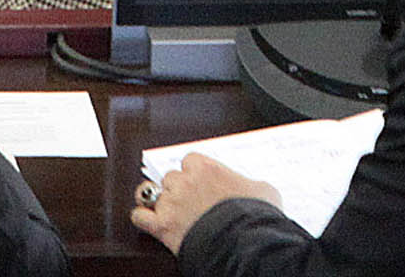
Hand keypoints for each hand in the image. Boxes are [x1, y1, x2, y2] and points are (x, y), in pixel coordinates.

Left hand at [132, 154, 278, 251]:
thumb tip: (255, 188)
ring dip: (160, 201)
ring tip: (168, 209)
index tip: (200, 182)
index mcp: (206, 168)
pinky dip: (143, 219)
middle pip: (171, 177)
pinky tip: (149, 220)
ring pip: (152, 193)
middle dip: (179, 189)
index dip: (194, 173)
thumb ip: (252, 183)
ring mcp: (171, 203)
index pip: (189, 161)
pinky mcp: (162, 226)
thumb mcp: (264, 191)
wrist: (245, 244)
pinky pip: (139, 216)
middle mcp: (184, 182)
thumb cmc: (255, 217)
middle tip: (191, 201)